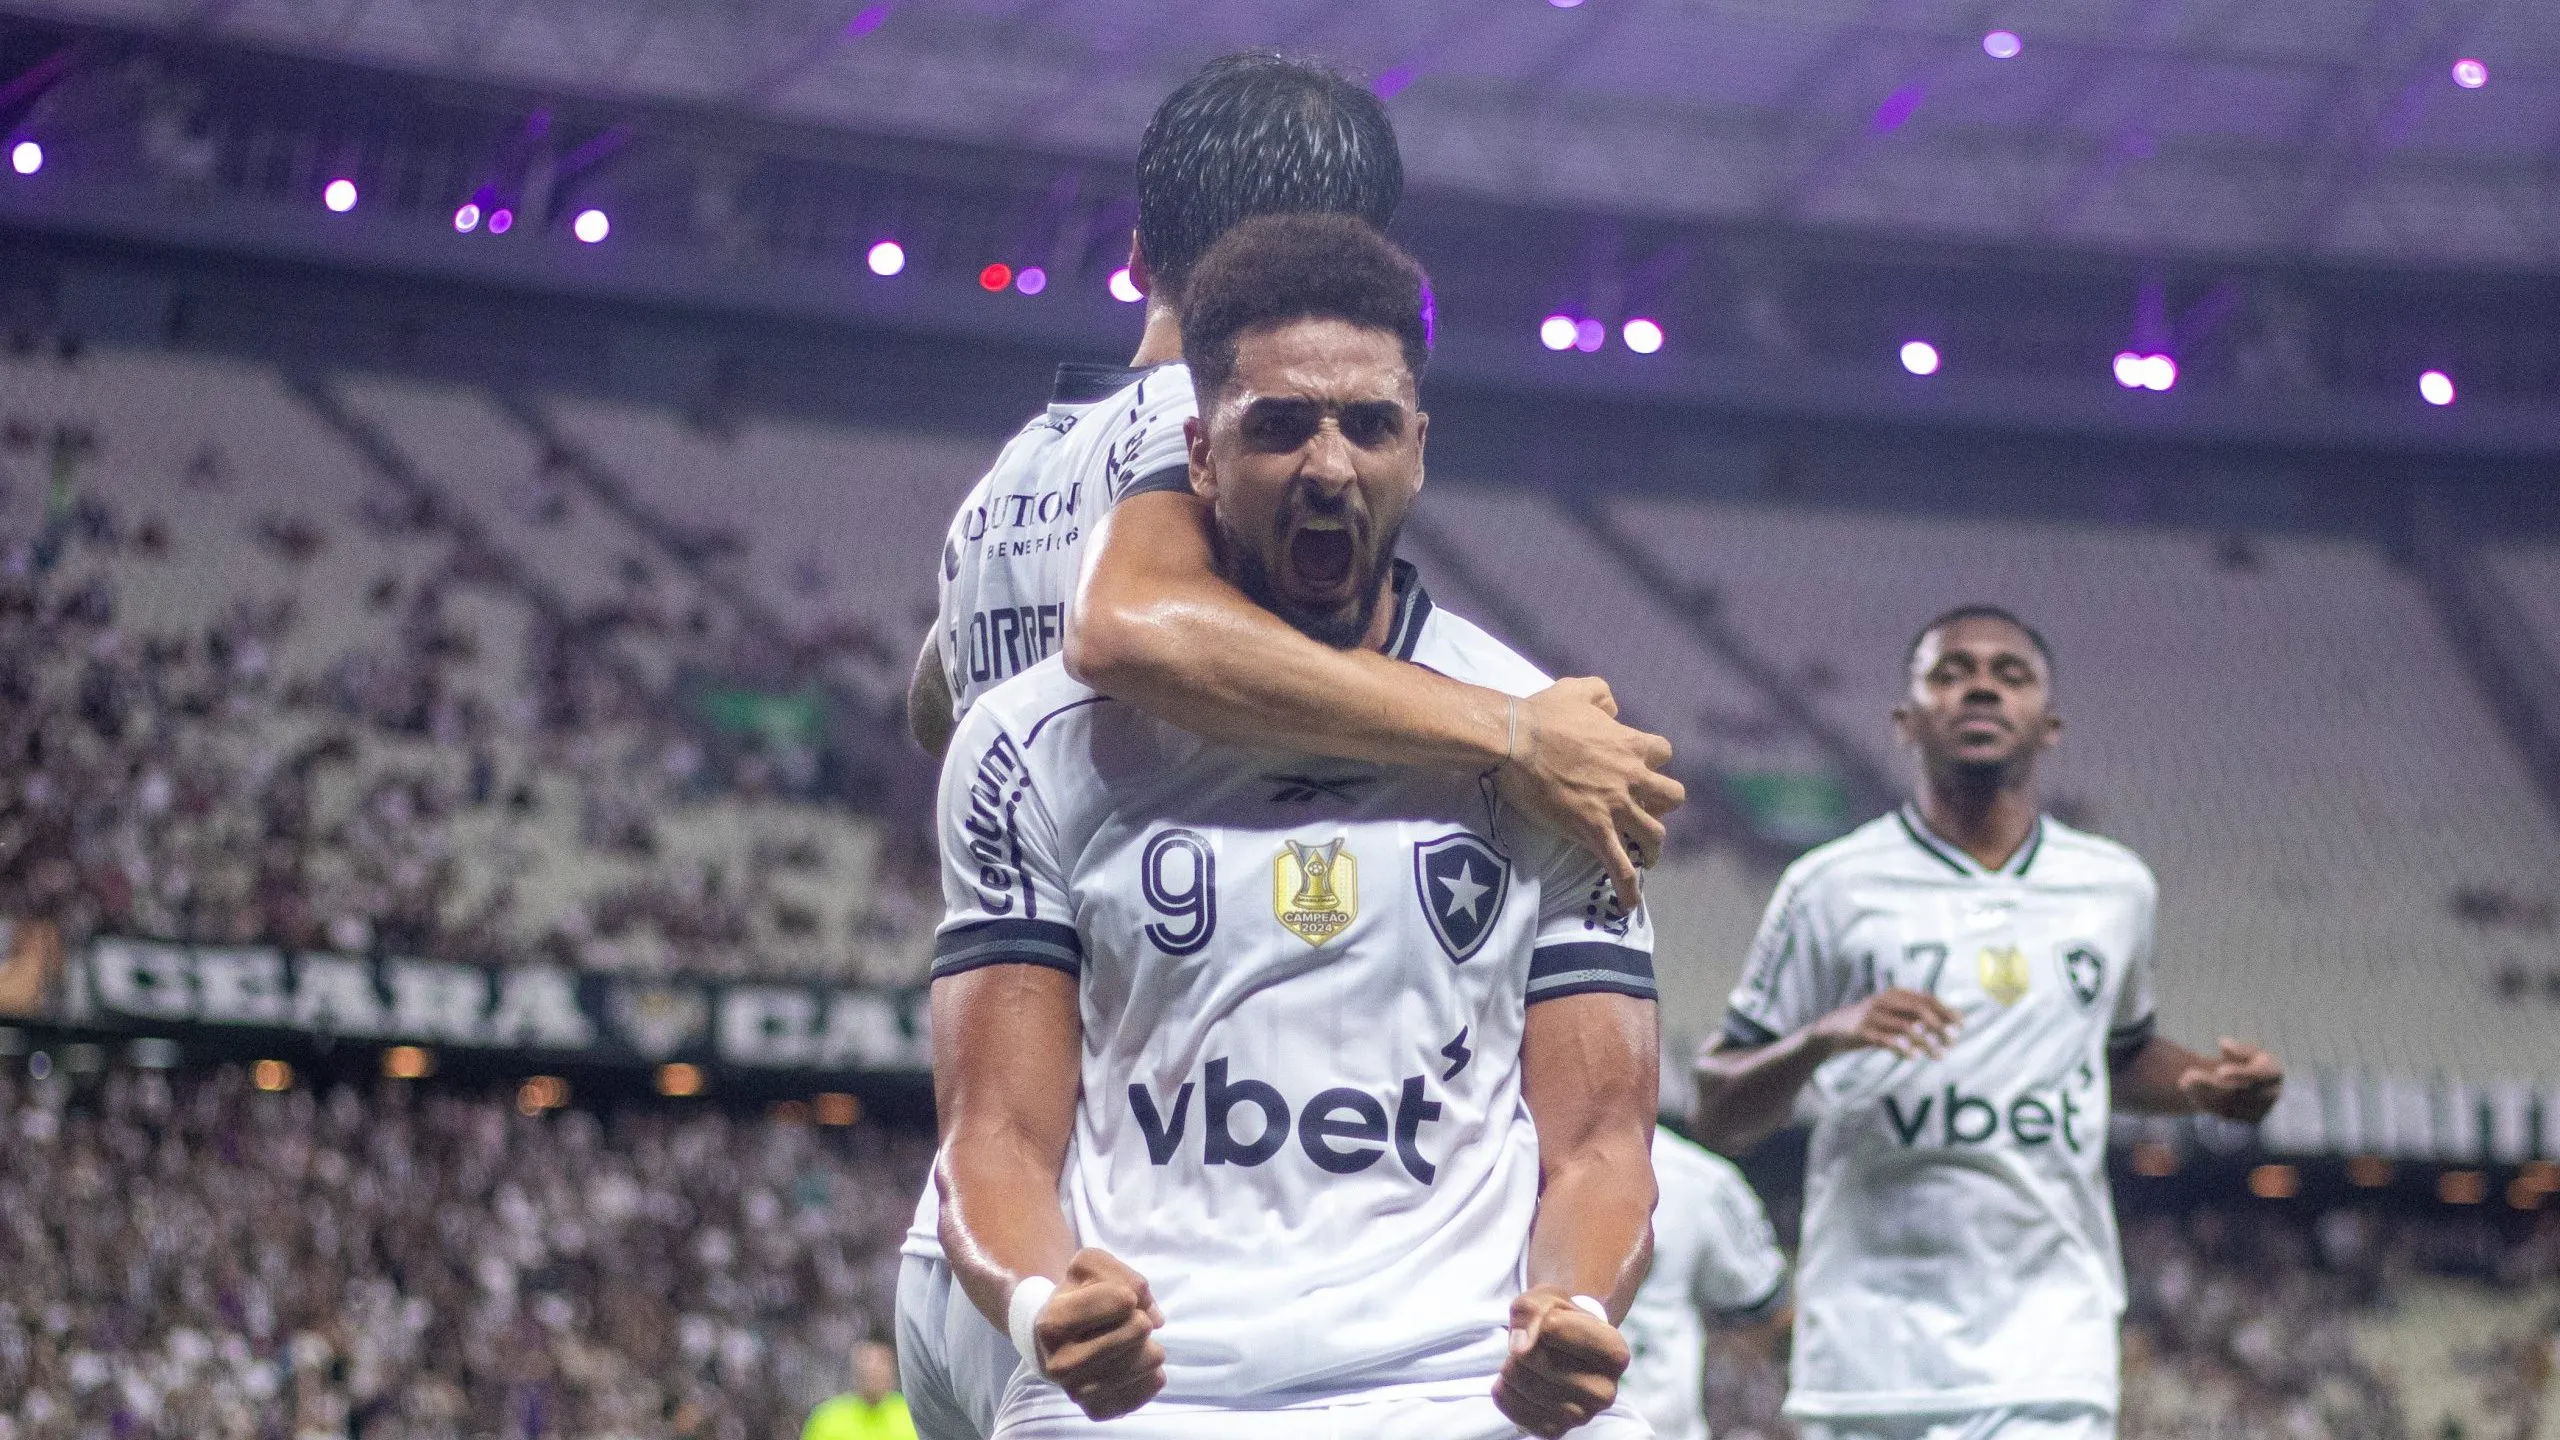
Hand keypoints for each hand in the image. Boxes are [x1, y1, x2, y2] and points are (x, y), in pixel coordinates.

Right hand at [1031, 1248, 1166, 1420]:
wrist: (1051, 1339)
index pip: (1122, 1300)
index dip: (1131, 1294)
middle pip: (1138, 1329)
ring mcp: (1077, 1391)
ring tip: (1133, 1343)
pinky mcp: (1097, 1410)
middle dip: (1142, 1319)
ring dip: (1150, 1346)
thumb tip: (1153, 1315)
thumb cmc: (1075, 1297)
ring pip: (1150, 1361)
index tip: (1124, 1298)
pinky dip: (1151, 1374)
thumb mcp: (1088, 1267)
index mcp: (1052, 1322)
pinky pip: (1149, 1388)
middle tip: (1129, 1321)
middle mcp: (1059, 1364)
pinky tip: (1136, 1365)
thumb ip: (1122, 1274)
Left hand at [1492, 1287, 1629, 1438]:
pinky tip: (1519, 1380)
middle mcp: (1606, 1391)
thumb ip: (1532, 1311)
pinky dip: (1504, 1387)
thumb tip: (1521, 1348)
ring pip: (1519, 1380)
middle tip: (1537, 1344)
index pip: (1551, 1329)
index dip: (1539, 1318)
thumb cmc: (1559, 1319)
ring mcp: (1582, 1416)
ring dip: (1511, 1364)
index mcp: (1615, 1352)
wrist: (1562, 1349)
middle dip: (1523, 1343)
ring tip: (1530, 1362)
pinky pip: (1509, 1404)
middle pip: (1531, 1357)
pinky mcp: (1555, 1430)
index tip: (1551, 1320)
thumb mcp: (1547, 1298)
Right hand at [1496, 678, 1684, 912]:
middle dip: (1662, 806)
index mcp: (1629, 744)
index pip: (1663, 753)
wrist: (1515, 741)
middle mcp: (1631, 777)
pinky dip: (1628, 887)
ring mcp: (1615, 806)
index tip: (1639, 769)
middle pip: (1673, 797)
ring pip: (1655, 834)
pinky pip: (1620, 865)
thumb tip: (1613, 709)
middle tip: (1643, 812)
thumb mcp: (1577, 689)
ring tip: (1645, 857)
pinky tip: (1628, 904)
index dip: (1653, 763)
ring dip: (1652, 847)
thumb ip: (1602, 695)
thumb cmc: (1542, 715)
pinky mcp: (1593, 830)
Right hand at [1808, 988, 1960, 1061]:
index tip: (1962, 1024)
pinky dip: (1902, 1047)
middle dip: (1939, 1025)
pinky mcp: (1861, 1030)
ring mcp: (1871, 1014)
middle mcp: (1884, 1000)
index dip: (1945, 1010)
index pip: (1925, 998)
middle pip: (1918, 1009)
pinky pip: (1885, 1039)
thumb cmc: (1869, 1024)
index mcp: (1894, 994)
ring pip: (1904, 1025)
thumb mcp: (1892, 1018)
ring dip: (1925, 1041)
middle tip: (1953, 1041)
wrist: (1831, 1031)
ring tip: (1939, 1055)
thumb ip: (1914, 1020)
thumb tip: (1945, 1029)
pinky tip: (1914, 1057)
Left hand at [2177, 1038, 2283, 1122]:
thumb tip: (2224, 1043)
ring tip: (2184, 1081)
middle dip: (2212, 1084)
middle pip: (2237, 1092)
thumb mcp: (2248, 1052)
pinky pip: (2220, 1112)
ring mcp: (2255, 1111)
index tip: (2219, 1071)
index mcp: (2274, 1074)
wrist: (2246, 1085)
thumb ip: (2238, 1049)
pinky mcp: (2239, 1120)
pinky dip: (2202, 1100)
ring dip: (2203, 1093)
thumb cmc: (2248, 1063)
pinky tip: (2186, 1087)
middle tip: (2189, 1075)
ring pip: (2227, 1105)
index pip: (2258, 1075)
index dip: (2238, 1073)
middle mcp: (2268, 1096)